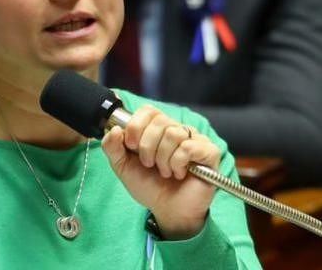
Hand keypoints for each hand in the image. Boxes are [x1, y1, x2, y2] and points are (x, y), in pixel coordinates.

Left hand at [101, 104, 219, 239]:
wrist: (167, 211)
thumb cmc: (148, 186)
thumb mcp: (122, 166)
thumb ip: (112, 147)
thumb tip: (114, 128)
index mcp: (157, 129)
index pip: (148, 110)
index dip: (136, 126)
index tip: (131, 146)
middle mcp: (177, 129)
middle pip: (160, 121)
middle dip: (147, 147)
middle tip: (149, 164)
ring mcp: (194, 139)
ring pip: (173, 133)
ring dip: (163, 159)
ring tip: (165, 171)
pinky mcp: (209, 152)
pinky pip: (189, 147)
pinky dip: (178, 163)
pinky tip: (179, 173)